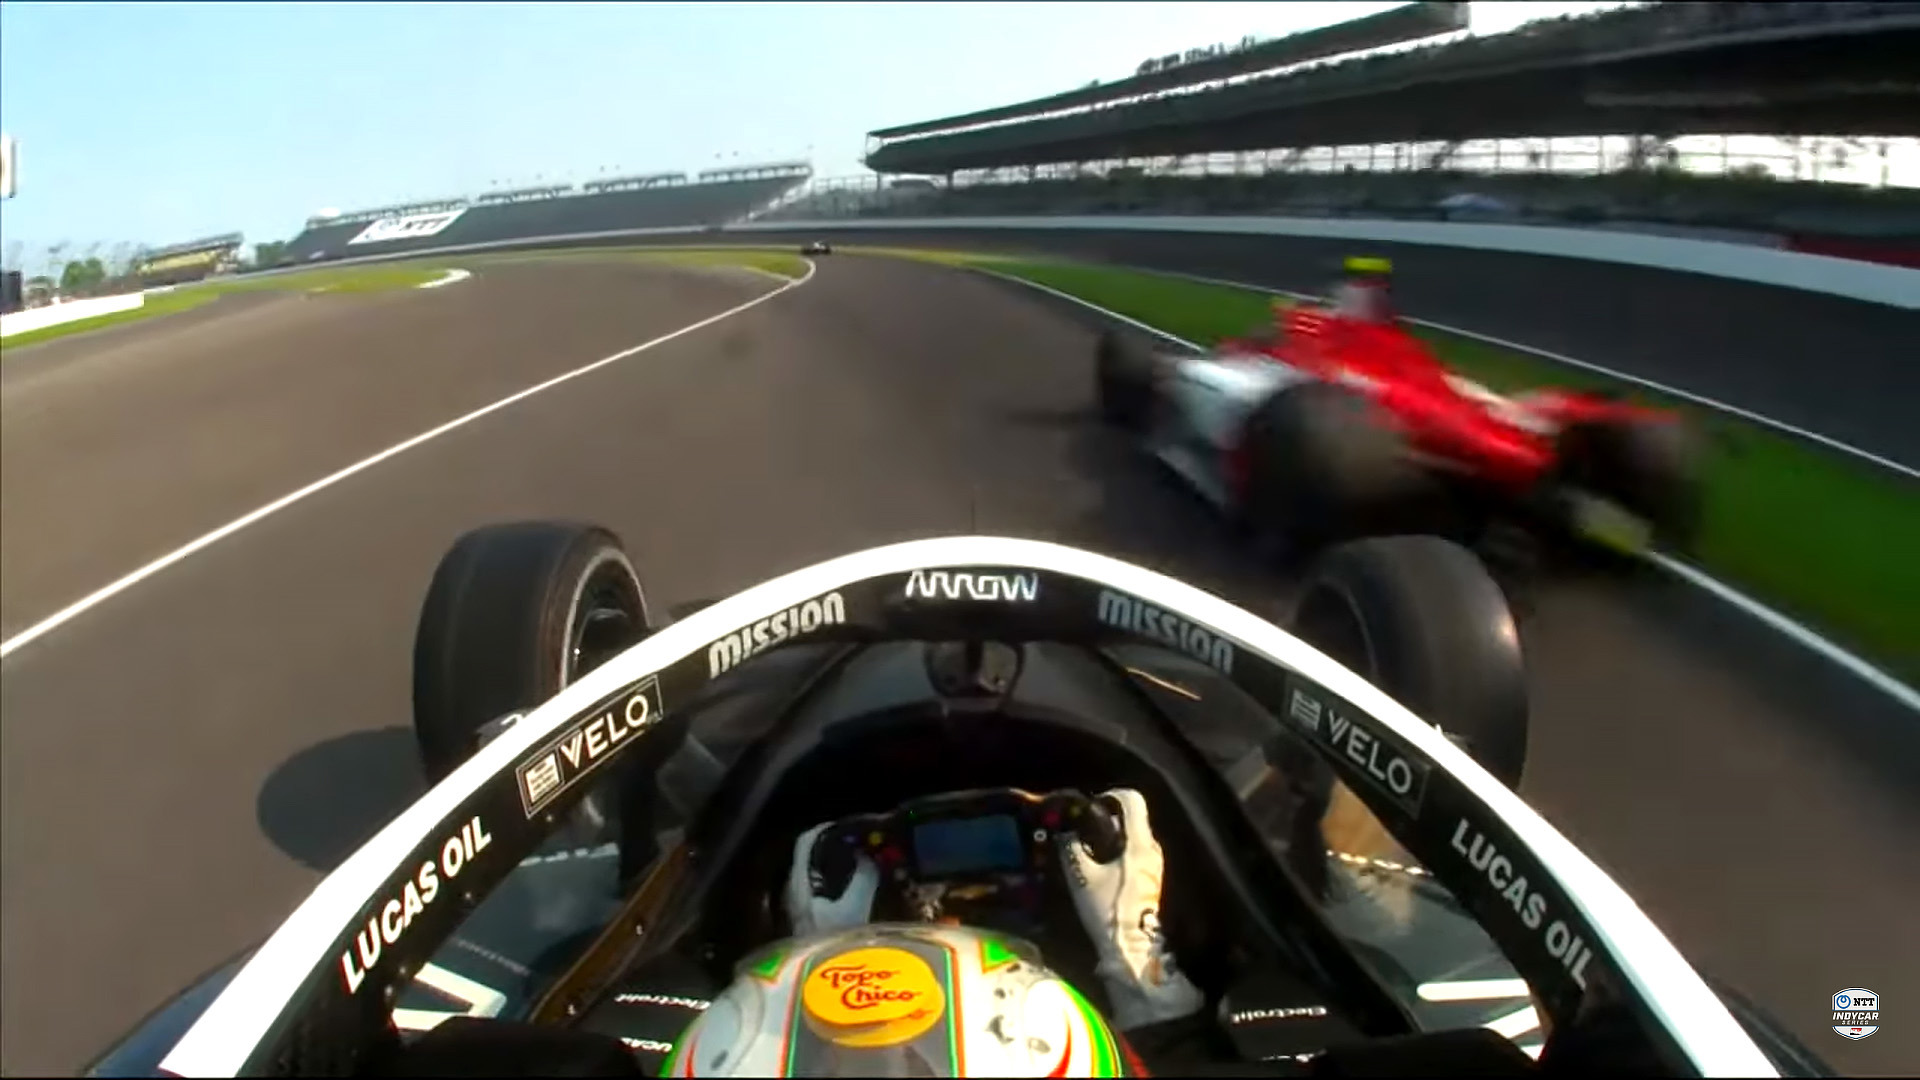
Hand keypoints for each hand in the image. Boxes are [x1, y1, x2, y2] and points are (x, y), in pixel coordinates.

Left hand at [784, 821, 878, 936]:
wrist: (821, 986)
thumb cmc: (832, 945)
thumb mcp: (854, 910)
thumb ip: (863, 880)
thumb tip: (871, 857)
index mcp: (799, 884)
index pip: (805, 842)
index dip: (825, 828)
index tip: (850, 825)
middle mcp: (794, 892)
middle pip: (813, 857)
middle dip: (839, 846)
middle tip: (866, 843)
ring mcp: (801, 907)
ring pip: (820, 875)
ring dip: (842, 866)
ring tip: (869, 862)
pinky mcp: (810, 921)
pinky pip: (825, 891)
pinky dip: (842, 883)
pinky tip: (862, 889)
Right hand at [1056, 788, 1203, 1028]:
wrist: (1131, 949)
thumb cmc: (1108, 909)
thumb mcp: (1082, 877)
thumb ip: (1071, 849)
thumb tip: (1062, 831)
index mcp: (1139, 843)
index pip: (1132, 800)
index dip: (1109, 795)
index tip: (1089, 806)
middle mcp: (1152, 848)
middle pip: (1132, 817)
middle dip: (1105, 818)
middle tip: (1080, 829)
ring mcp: (1155, 863)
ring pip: (1132, 835)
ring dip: (1110, 836)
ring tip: (1085, 849)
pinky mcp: (1151, 877)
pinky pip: (1134, 852)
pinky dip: (1116, 851)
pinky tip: (1098, 867)